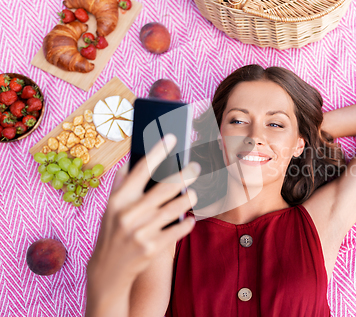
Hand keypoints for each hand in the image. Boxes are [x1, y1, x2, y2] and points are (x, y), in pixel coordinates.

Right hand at [86, 134, 200, 299]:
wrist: (107, 272)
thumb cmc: (112, 233)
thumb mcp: (109, 209)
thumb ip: (120, 185)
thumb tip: (130, 161)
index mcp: (118, 200)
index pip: (141, 169)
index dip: (158, 151)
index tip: (172, 137)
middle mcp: (128, 214)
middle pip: (164, 187)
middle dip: (184, 175)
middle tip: (196, 167)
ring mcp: (141, 232)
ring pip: (175, 208)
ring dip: (189, 198)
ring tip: (194, 192)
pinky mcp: (152, 248)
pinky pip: (177, 230)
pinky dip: (187, 223)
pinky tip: (191, 218)